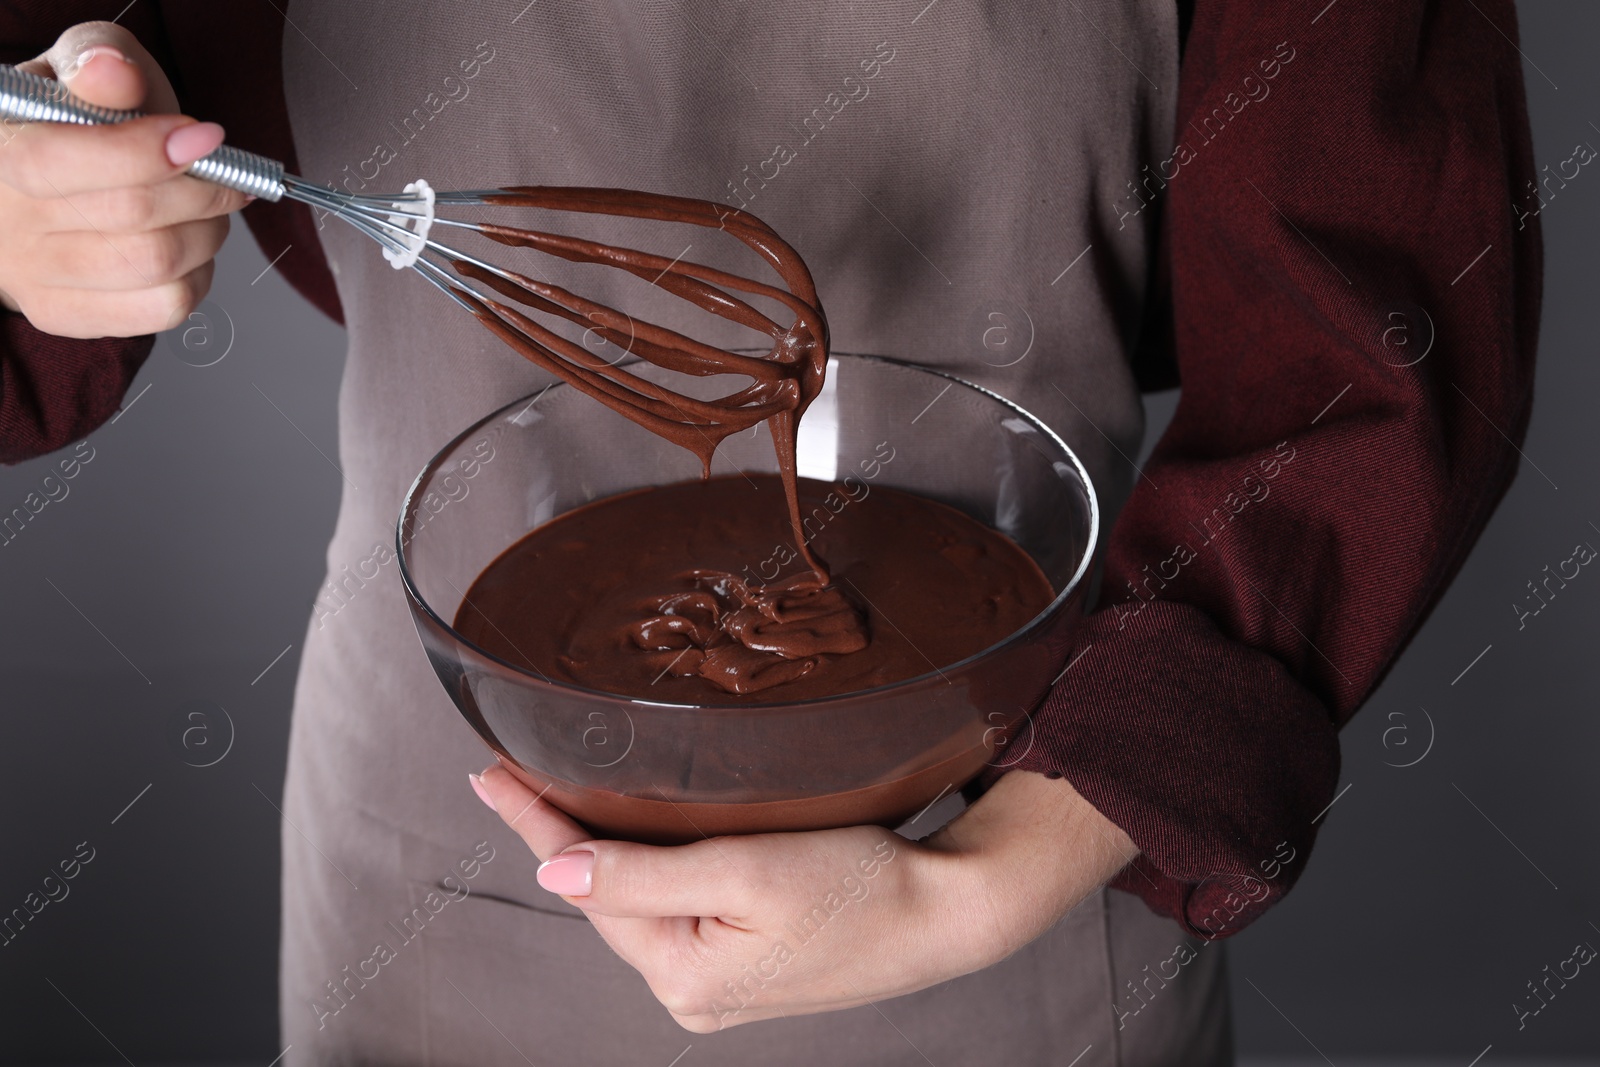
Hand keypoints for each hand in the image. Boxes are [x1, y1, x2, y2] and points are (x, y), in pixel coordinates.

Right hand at [0, 21, 248, 337]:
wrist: (53, 177)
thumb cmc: (76, 119)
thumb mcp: (81, 69)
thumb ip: (97, 65)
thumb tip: (113, 71)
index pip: (57, 162)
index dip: (143, 152)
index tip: (204, 137)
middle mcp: (5, 216)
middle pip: (129, 217)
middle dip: (202, 191)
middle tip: (223, 173)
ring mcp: (31, 274)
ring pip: (154, 266)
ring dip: (207, 233)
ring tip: (206, 207)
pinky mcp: (64, 313)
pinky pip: (161, 309)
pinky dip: (198, 276)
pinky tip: (188, 247)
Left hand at [473, 762, 1135, 1032]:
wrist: (948, 913)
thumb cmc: (864, 888)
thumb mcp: (747, 870)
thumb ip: (642, 875)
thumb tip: (551, 875)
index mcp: (683, 974)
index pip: (585, 884)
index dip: (535, 822)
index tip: (489, 775)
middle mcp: (690, 993)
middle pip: (607, 898)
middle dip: (563, 835)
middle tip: (517, 772)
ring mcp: (717, 985)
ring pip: (640, 903)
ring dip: (606, 850)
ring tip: (563, 796)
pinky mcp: (743, 967)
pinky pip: (676, 910)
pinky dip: (653, 868)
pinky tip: (640, 835)